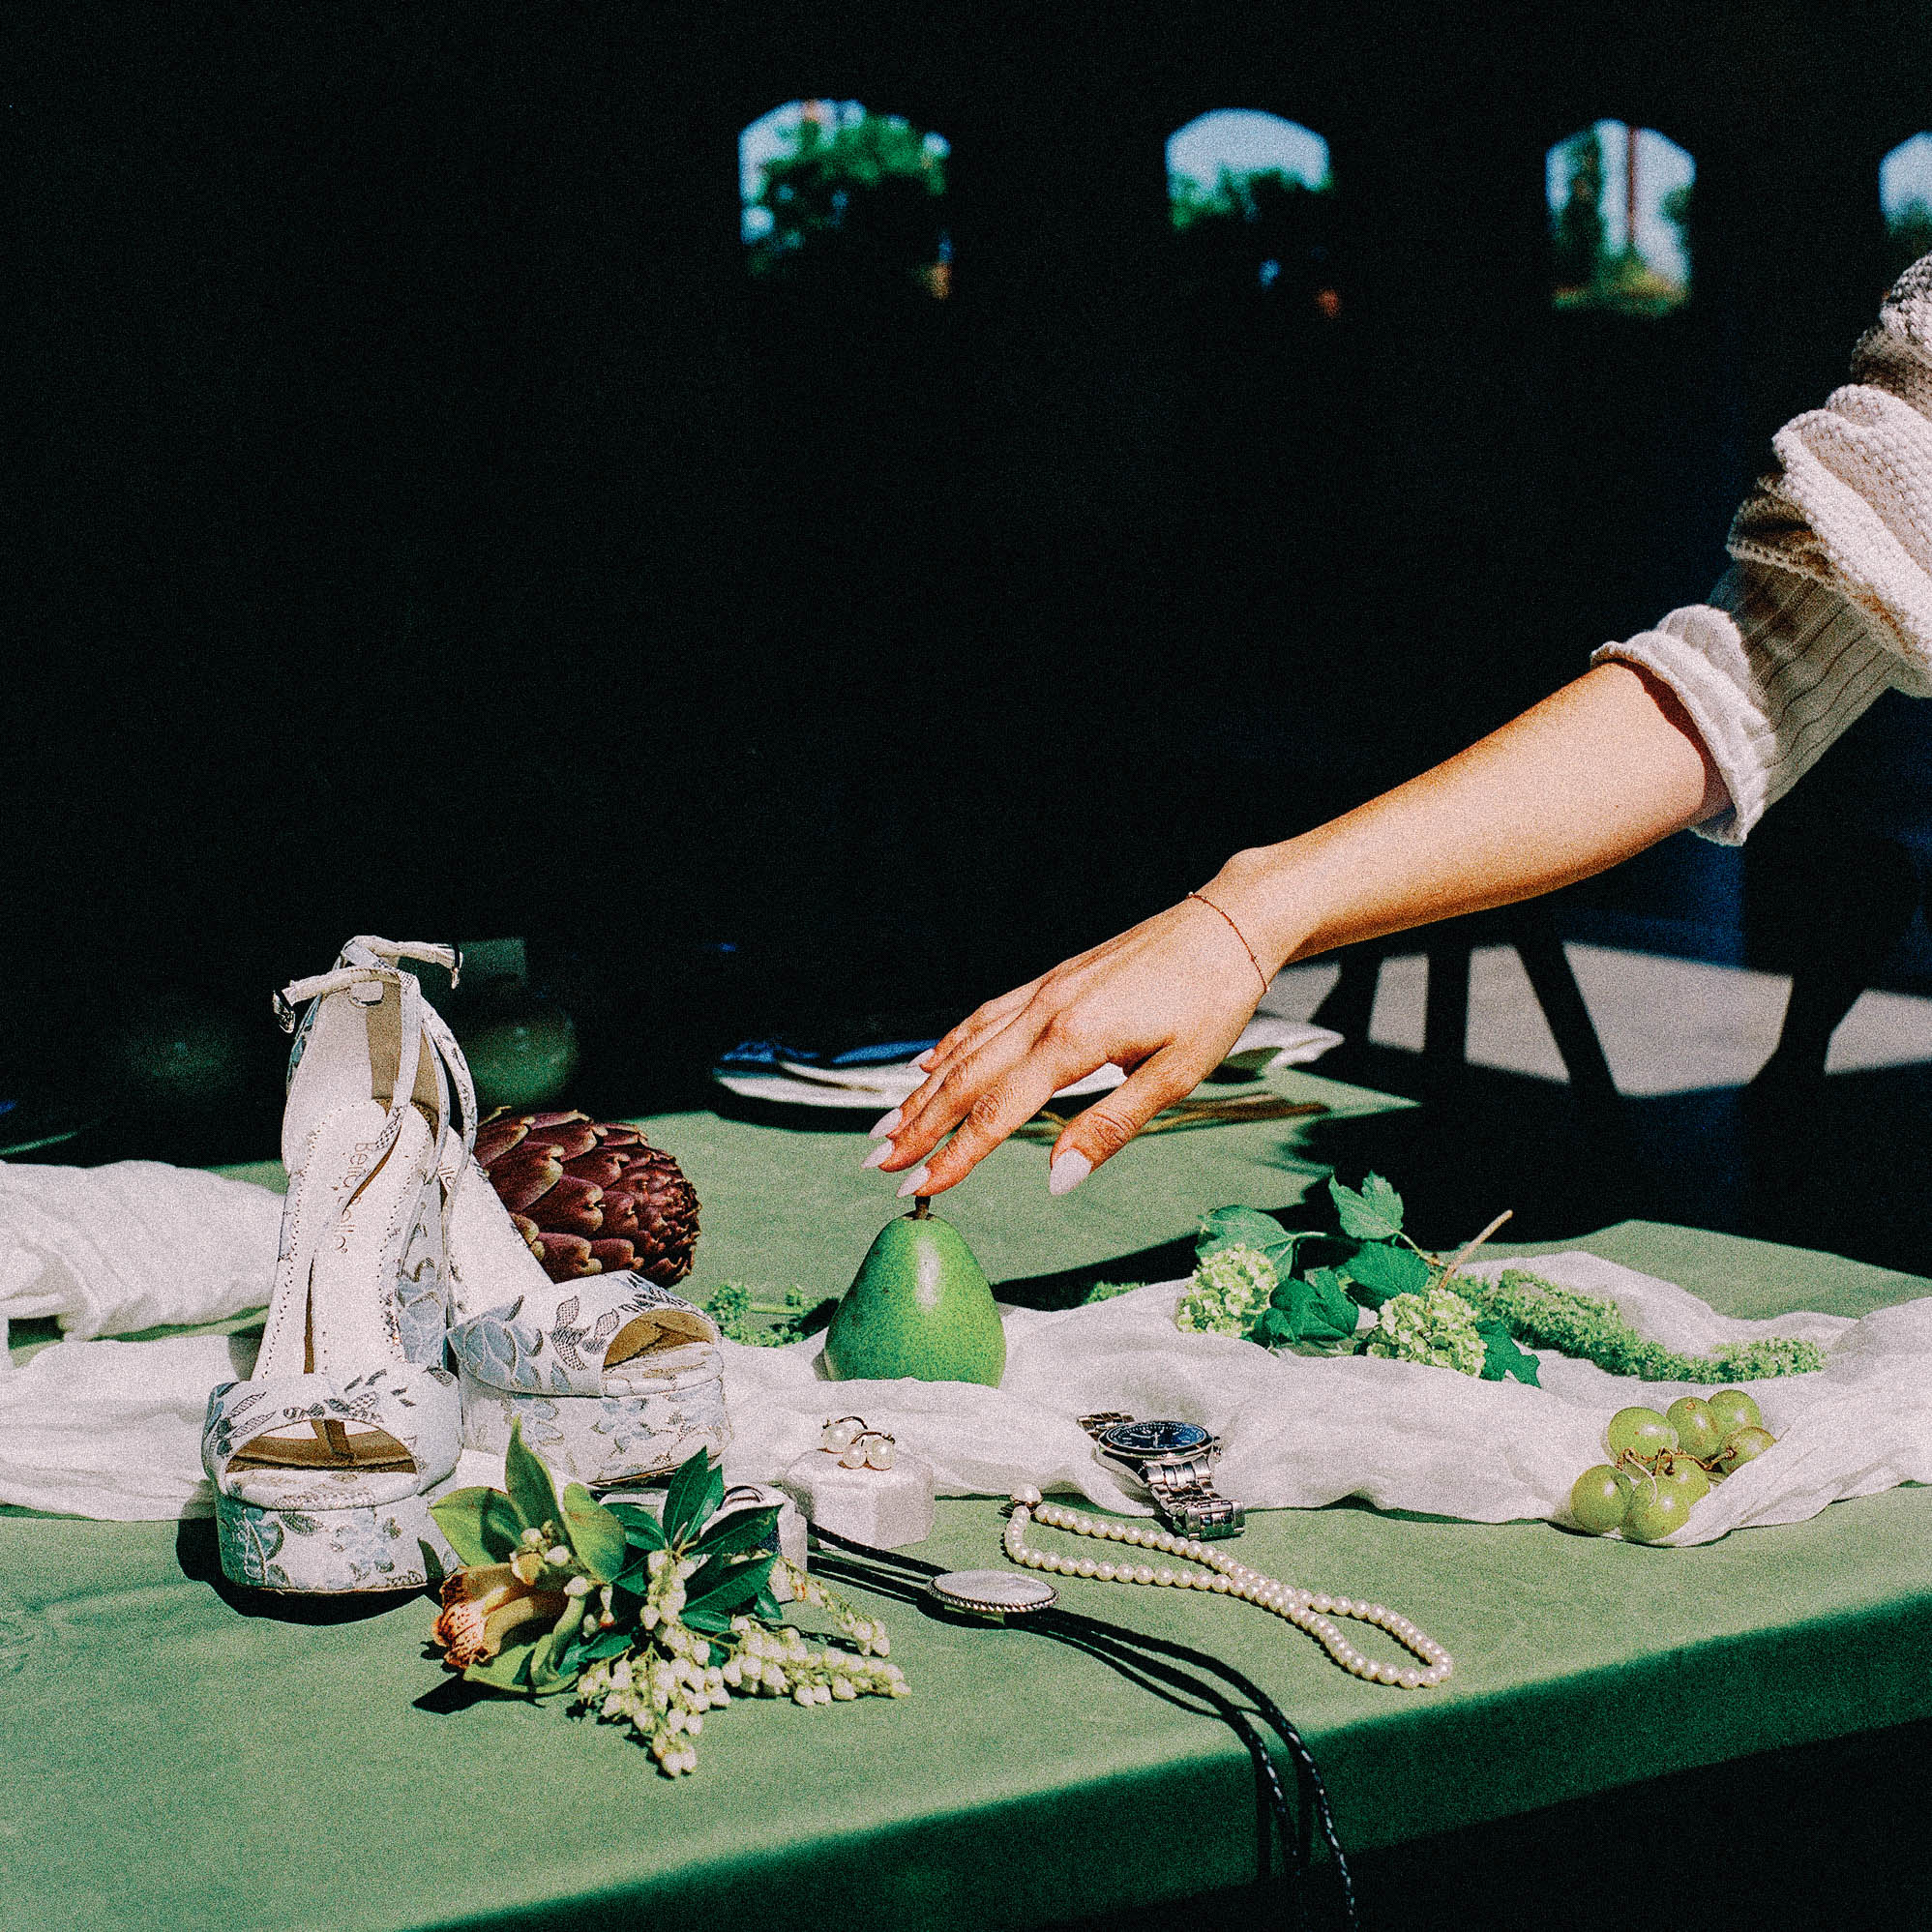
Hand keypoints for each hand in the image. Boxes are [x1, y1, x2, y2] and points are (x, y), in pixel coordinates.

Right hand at [867, 894, 1271, 1197]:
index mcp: (1073, 1041)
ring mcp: (1044, 991)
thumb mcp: (1176, 1075)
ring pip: (967, 1046)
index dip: (954, 1155)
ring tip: (888, 1124)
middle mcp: (1045, 1012)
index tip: (916, 1188)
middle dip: (917, 1124)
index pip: (997, 1112)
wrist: (1227, 922)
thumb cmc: (1211, 1001)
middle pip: (965, 1079)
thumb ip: (1109, 1127)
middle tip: (874, 1163)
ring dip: (923, 1089)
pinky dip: (951, 1043)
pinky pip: (986, 1017)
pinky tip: (931, 1062)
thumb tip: (1056, 1179)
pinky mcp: (1054, 979)